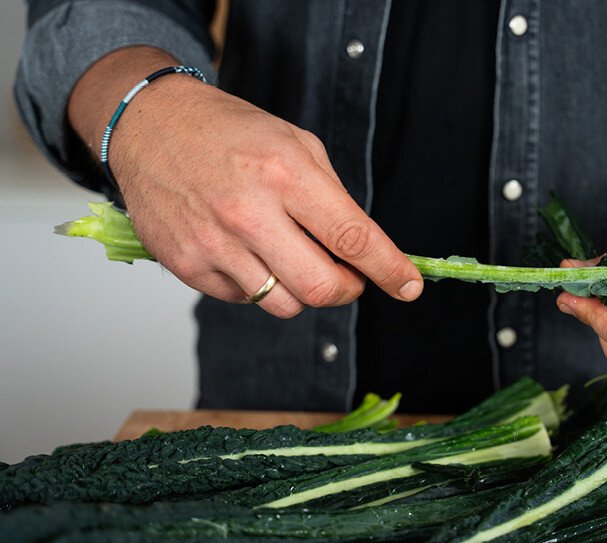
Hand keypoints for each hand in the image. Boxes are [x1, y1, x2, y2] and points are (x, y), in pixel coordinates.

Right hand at [68, 47, 421, 317]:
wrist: (147, 125)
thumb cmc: (228, 132)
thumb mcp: (294, 143)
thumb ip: (332, 197)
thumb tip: (364, 251)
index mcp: (284, 172)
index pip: (352, 236)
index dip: (389, 269)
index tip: (409, 286)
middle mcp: (248, 211)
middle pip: (322, 287)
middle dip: (348, 289)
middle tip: (349, 277)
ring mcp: (214, 243)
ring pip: (285, 304)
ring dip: (302, 289)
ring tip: (289, 254)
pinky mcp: (187, 265)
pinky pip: (244, 299)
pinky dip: (258, 284)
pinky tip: (246, 249)